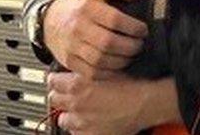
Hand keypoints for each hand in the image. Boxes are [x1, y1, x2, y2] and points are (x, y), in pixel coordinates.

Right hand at [43, 0, 148, 77]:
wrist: (49, 19)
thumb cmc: (79, 4)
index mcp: (87, 8)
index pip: (114, 20)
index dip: (133, 27)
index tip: (143, 30)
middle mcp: (77, 28)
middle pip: (108, 43)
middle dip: (130, 46)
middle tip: (140, 45)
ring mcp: (71, 47)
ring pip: (100, 60)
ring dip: (121, 61)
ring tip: (131, 56)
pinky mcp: (68, 62)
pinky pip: (91, 73)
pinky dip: (108, 73)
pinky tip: (118, 66)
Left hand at [48, 72, 180, 134]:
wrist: (146, 103)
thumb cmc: (132, 86)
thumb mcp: (108, 70)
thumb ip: (88, 71)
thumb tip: (79, 71)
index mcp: (78, 85)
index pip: (53, 81)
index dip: (58, 79)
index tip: (61, 80)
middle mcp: (76, 104)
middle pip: (54, 99)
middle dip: (61, 96)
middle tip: (71, 94)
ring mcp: (81, 123)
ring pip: (63, 119)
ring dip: (70, 114)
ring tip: (82, 110)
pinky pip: (76, 133)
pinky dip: (80, 128)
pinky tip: (91, 122)